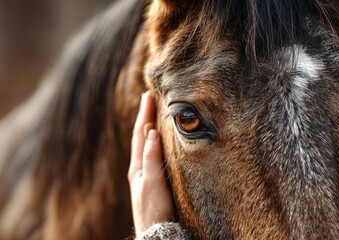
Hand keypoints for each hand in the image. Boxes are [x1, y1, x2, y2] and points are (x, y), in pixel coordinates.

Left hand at [128, 92, 173, 236]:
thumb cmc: (154, 209)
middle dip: (144, 116)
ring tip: (152, 114)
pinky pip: (150, 153)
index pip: (140, 133)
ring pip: (144, 144)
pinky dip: (152, 141)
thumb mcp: (153, 182)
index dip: (144, 114)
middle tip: (149, 98)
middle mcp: (138, 167)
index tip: (148, 94)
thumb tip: (151, 131)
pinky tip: (156, 141)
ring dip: (147, 127)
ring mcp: (144, 173)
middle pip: (140, 136)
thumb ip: (151, 157)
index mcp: (137, 165)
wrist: (155, 231)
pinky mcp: (152, 180)